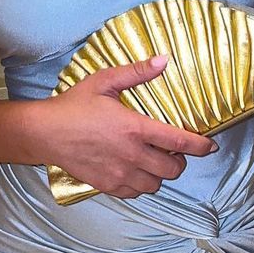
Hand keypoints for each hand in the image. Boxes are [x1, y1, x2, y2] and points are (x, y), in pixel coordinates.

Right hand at [42, 55, 217, 198]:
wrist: (44, 132)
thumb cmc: (74, 105)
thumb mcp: (105, 81)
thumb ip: (137, 72)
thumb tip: (164, 60)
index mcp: (134, 128)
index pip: (179, 142)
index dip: (200, 146)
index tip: (209, 145)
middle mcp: (131, 154)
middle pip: (172, 169)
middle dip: (179, 160)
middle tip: (173, 150)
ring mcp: (119, 173)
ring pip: (156, 184)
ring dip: (160, 174)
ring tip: (154, 160)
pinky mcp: (107, 185)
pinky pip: (135, 192)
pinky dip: (141, 184)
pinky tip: (136, 170)